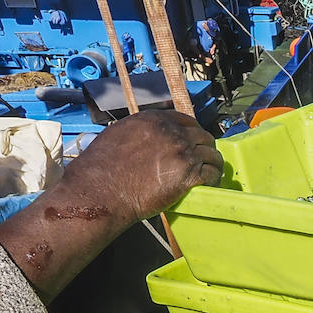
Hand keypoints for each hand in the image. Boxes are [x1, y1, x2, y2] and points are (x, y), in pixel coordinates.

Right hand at [57, 110, 221, 222]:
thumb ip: (139, 133)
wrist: (100, 191)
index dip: (192, 132)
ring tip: (211, 173)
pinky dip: (213, 179)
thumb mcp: (117, 135)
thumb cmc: (99, 169)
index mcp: (153, 120)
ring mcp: (181, 152)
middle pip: (202, 136)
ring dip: (212, 163)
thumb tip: (147, 139)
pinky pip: (211, 173)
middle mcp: (170, 132)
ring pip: (211, 154)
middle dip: (204, 147)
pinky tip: (210, 184)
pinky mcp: (188, 174)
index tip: (194, 141)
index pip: (185, 120)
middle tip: (203, 159)